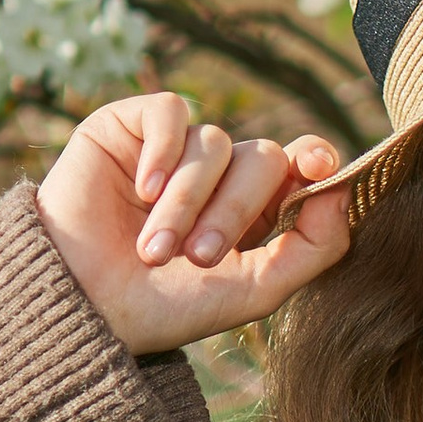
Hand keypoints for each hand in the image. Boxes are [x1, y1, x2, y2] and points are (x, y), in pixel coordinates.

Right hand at [36, 91, 355, 356]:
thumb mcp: (253, 291)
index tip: (318, 167)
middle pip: (261, 157)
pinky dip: (164, 151)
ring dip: (187, 201)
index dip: (316, 158)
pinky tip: (141, 190)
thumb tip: (343, 191)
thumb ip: (312, 249)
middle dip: (235, 209)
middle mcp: (216, 176)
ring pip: (213, 143)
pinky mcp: (128, 127)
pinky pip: (171, 112)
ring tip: (152, 250)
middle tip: (198, 257)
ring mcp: (172, 149)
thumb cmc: (163, 309)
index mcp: (252, 212)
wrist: (80, 308)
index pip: (299, 166)